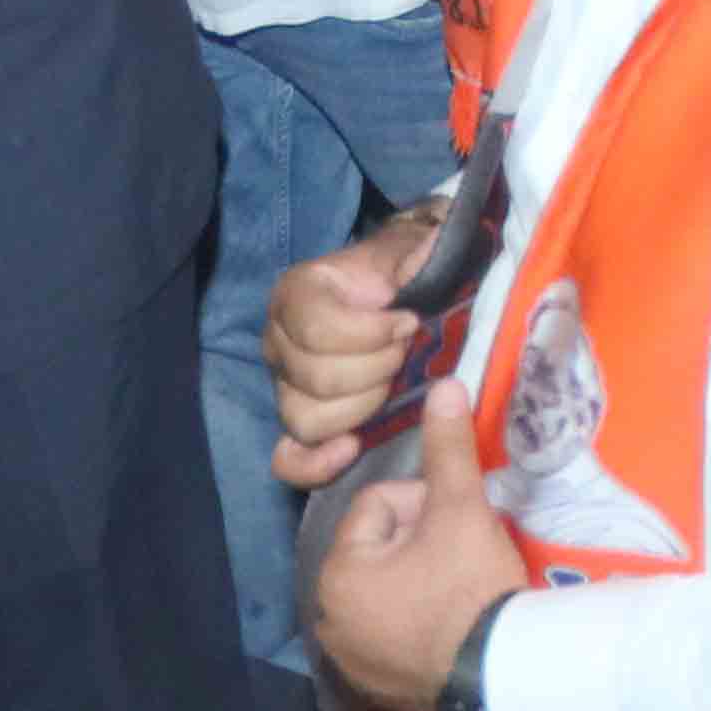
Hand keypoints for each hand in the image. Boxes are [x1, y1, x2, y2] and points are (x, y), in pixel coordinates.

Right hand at [266, 201, 436, 483]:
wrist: (399, 295)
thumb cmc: (401, 272)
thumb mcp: (411, 251)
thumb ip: (419, 251)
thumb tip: (433, 246)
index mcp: (296, 295)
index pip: (318, 329)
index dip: (371, 334)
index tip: (409, 322)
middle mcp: (277, 342)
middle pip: (316, 378)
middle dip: (375, 368)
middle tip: (406, 352)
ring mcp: (283, 386)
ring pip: (307, 419)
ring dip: (361, 406)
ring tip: (391, 382)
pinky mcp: (298, 422)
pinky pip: (289, 459)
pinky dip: (316, 464)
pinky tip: (352, 447)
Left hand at [303, 390, 525, 710]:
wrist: (494, 670)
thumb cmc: (467, 583)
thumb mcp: (460, 508)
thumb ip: (447, 448)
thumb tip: (445, 383)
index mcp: (337, 570)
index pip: (379, 504)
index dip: (425, 503)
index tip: (457, 524)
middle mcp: (326, 615)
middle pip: (379, 546)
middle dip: (419, 540)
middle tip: (461, 552)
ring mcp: (346, 656)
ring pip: (385, 587)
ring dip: (416, 577)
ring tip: (458, 585)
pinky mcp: (370, 683)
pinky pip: (388, 630)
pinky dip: (413, 620)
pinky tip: (447, 622)